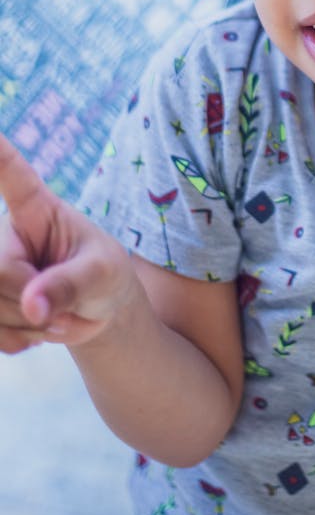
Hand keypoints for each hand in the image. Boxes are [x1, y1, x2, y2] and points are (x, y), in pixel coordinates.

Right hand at [0, 133, 135, 350]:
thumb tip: (33, 305)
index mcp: (37, 208)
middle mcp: (4, 233)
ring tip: (55, 317)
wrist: (95, 312)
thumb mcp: (103, 274)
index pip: (11, 174)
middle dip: (33, 302)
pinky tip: (35, 331)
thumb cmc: (104, 276)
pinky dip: (17, 340)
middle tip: (64, 311)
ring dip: (27, 326)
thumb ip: (71, 284)